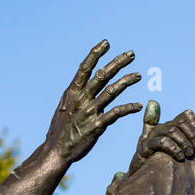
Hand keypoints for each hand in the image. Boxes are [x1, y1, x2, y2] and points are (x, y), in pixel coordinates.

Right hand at [46, 40, 142, 164]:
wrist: (56, 151)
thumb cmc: (59, 131)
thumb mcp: (63, 108)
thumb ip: (75, 96)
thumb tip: (81, 86)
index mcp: (72, 92)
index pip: (85, 68)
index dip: (96, 54)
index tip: (106, 43)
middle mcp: (82, 99)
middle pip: (102, 75)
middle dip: (118, 62)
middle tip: (131, 54)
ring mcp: (90, 112)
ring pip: (111, 91)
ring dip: (126, 81)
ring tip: (138, 75)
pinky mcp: (97, 126)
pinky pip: (116, 114)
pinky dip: (128, 108)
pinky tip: (138, 106)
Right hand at [133, 103, 194, 165]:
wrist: (139, 171)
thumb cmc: (156, 159)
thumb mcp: (171, 148)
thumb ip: (184, 142)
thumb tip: (185, 121)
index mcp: (169, 126)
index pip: (186, 116)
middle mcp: (161, 128)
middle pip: (180, 123)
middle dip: (192, 135)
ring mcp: (152, 136)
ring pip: (172, 131)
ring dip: (184, 142)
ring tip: (190, 154)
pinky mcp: (146, 146)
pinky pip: (162, 142)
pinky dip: (173, 149)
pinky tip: (181, 157)